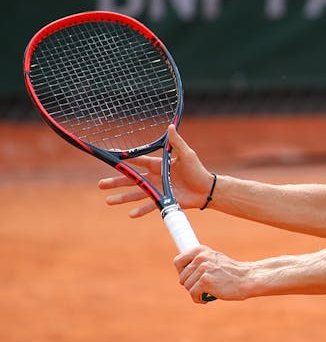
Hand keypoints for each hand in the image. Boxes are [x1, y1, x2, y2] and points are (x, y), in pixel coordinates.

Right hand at [99, 125, 214, 216]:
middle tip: (101, 184)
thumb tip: (170, 126)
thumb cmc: (198, 170)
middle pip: (132, 180)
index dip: (124, 158)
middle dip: (116, 182)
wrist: (207, 189)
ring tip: (108, 201)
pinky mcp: (164, 200)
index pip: (138, 160)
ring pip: (136, 194)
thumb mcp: (187, 154)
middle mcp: (155, 178)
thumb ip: (176, 142)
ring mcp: (158, 190)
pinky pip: (151, 206)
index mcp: (158, 165)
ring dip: (122, 198)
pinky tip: (131, 214)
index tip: (110, 156)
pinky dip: (141, 210)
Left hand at [174, 245, 249, 302]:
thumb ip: (200, 262)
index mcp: (200, 250)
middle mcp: (200, 257)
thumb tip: (182, 273)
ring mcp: (203, 269)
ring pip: (187, 287)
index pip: (178, 262)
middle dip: (190, 285)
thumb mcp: (214, 260)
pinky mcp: (206, 281)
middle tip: (202, 288)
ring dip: (196, 293)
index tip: (189, 278)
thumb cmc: (231, 272)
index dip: (181, 273)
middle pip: (182, 278)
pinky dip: (198, 299)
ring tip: (208, 292)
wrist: (247, 278)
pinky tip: (206, 299)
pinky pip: (193, 294)